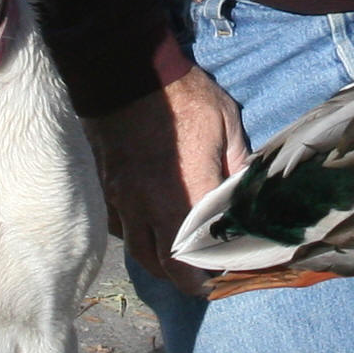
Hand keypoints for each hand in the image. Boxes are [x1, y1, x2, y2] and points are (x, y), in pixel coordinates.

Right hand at [93, 65, 248, 299]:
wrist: (126, 71)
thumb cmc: (182, 95)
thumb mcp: (225, 123)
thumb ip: (237, 166)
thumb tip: (247, 196)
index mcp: (186, 193)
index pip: (202, 254)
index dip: (215, 272)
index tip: (228, 274)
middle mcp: (150, 206)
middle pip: (167, 266)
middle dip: (187, 281)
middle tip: (204, 280)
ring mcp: (123, 200)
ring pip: (139, 252)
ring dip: (160, 265)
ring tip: (178, 265)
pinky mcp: (106, 189)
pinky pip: (121, 229)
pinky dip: (137, 240)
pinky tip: (150, 232)